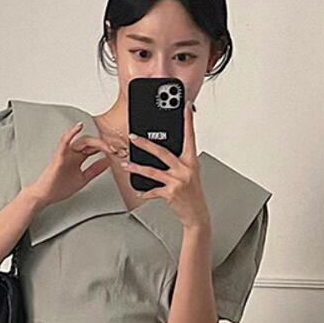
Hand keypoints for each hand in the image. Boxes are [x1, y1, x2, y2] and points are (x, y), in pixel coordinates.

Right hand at [27, 123, 114, 208]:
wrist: (45, 195)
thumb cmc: (59, 187)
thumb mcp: (83, 179)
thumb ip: (95, 170)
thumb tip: (107, 162)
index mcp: (79, 158)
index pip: (95, 149)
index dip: (107, 149)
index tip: (119, 153)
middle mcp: (73, 153)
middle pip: (92, 143)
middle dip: (105, 146)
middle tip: (117, 150)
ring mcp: (66, 153)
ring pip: (83, 141)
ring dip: (96, 142)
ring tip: (106, 147)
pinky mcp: (59, 156)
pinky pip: (64, 142)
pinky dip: (71, 133)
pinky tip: (78, 127)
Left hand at [121, 100, 209, 229]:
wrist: (197, 214)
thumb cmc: (193, 195)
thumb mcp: (191, 174)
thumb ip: (180, 162)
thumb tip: (164, 152)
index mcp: (191, 161)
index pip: (190, 137)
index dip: (188, 121)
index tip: (185, 107)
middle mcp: (185, 169)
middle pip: (162, 152)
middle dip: (145, 144)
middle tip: (133, 137)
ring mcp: (178, 181)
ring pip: (153, 171)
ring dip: (137, 167)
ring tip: (126, 164)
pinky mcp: (171, 193)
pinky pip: (153, 190)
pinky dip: (145, 191)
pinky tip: (138, 191)